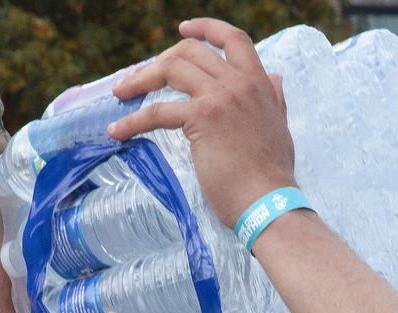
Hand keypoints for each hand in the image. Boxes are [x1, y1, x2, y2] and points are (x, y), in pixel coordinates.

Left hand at [109, 18, 295, 227]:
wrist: (269, 200)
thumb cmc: (272, 174)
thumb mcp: (280, 126)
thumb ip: (274, 98)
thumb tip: (274, 77)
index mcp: (259, 82)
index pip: (233, 38)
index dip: (205, 28)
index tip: (183, 28)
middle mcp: (240, 83)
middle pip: (191, 51)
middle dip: (160, 60)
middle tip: (139, 78)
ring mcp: (220, 98)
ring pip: (171, 69)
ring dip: (139, 80)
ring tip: (120, 94)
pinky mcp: (201, 119)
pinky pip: (157, 111)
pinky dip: (133, 120)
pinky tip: (117, 130)